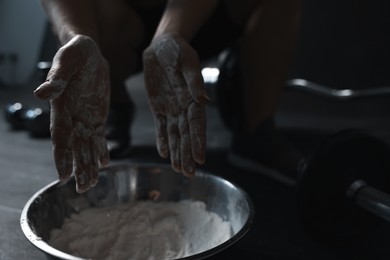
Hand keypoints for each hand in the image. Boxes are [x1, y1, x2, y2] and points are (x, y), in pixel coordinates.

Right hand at [34, 35, 109, 192]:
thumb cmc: (74, 54)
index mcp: (62, 107)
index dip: (62, 156)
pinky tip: (105, 163)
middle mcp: (72, 117)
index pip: (61, 136)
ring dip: (89, 164)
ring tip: (92, 183)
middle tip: (82, 189)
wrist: (89, 52)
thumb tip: (41, 94)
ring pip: (87, 146)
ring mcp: (85, 118)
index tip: (63, 175)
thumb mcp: (66, 62)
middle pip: (75, 147)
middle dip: (78, 167)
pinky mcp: (98, 116)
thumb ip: (57, 79)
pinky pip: (99, 136)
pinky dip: (102, 150)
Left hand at [143, 33, 208, 176]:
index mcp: (193, 98)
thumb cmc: (177, 50)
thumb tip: (204, 99)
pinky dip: (163, 140)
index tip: (199, 159)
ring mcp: (171, 109)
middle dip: (188, 154)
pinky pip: (161, 127)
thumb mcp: (186, 61)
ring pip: (175, 135)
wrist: (161, 46)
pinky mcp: (159, 108)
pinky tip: (164, 153)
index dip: (198, 142)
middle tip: (189, 173)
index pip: (197, 124)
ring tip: (178, 170)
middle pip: (187, 135)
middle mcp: (184, 107)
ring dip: (177, 152)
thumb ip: (193, 80)